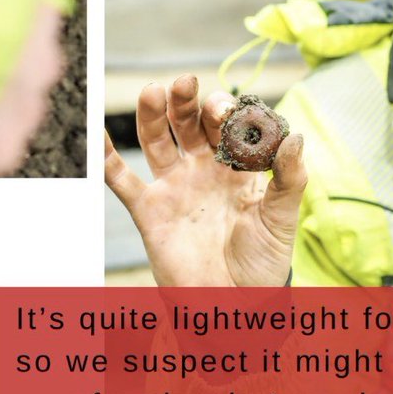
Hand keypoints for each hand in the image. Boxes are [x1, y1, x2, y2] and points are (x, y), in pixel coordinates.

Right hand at [104, 75, 306, 286]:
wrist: (232, 310)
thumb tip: (296, 136)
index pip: (229, 126)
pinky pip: (121, 179)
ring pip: (156, 139)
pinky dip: (106, 156)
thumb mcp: (282, 219)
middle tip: (186, 83)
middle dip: (187, 102)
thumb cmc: (263, 264)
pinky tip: (96, 132)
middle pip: (190, 123)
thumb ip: (289, 178)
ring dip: (152, 113)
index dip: (228, 113)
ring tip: (154, 90)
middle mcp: (204, 169)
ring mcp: (175, 187)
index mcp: (238, 166)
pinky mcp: (149, 211)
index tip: (231, 112)